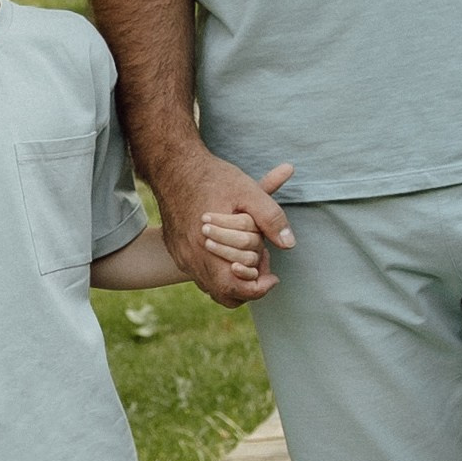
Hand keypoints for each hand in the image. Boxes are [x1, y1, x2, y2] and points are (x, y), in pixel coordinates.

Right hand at [157, 156, 295, 306]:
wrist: (172, 166)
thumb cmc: (212, 177)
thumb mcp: (248, 191)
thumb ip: (271, 218)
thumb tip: (289, 244)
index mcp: (209, 248)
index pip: (235, 288)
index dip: (259, 288)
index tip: (274, 277)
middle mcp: (192, 258)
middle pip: (223, 294)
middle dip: (248, 287)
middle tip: (262, 265)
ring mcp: (182, 256)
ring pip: (210, 286)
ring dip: (232, 279)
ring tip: (248, 258)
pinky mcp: (177, 251)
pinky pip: (199, 273)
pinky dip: (217, 269)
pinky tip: (230, 250)